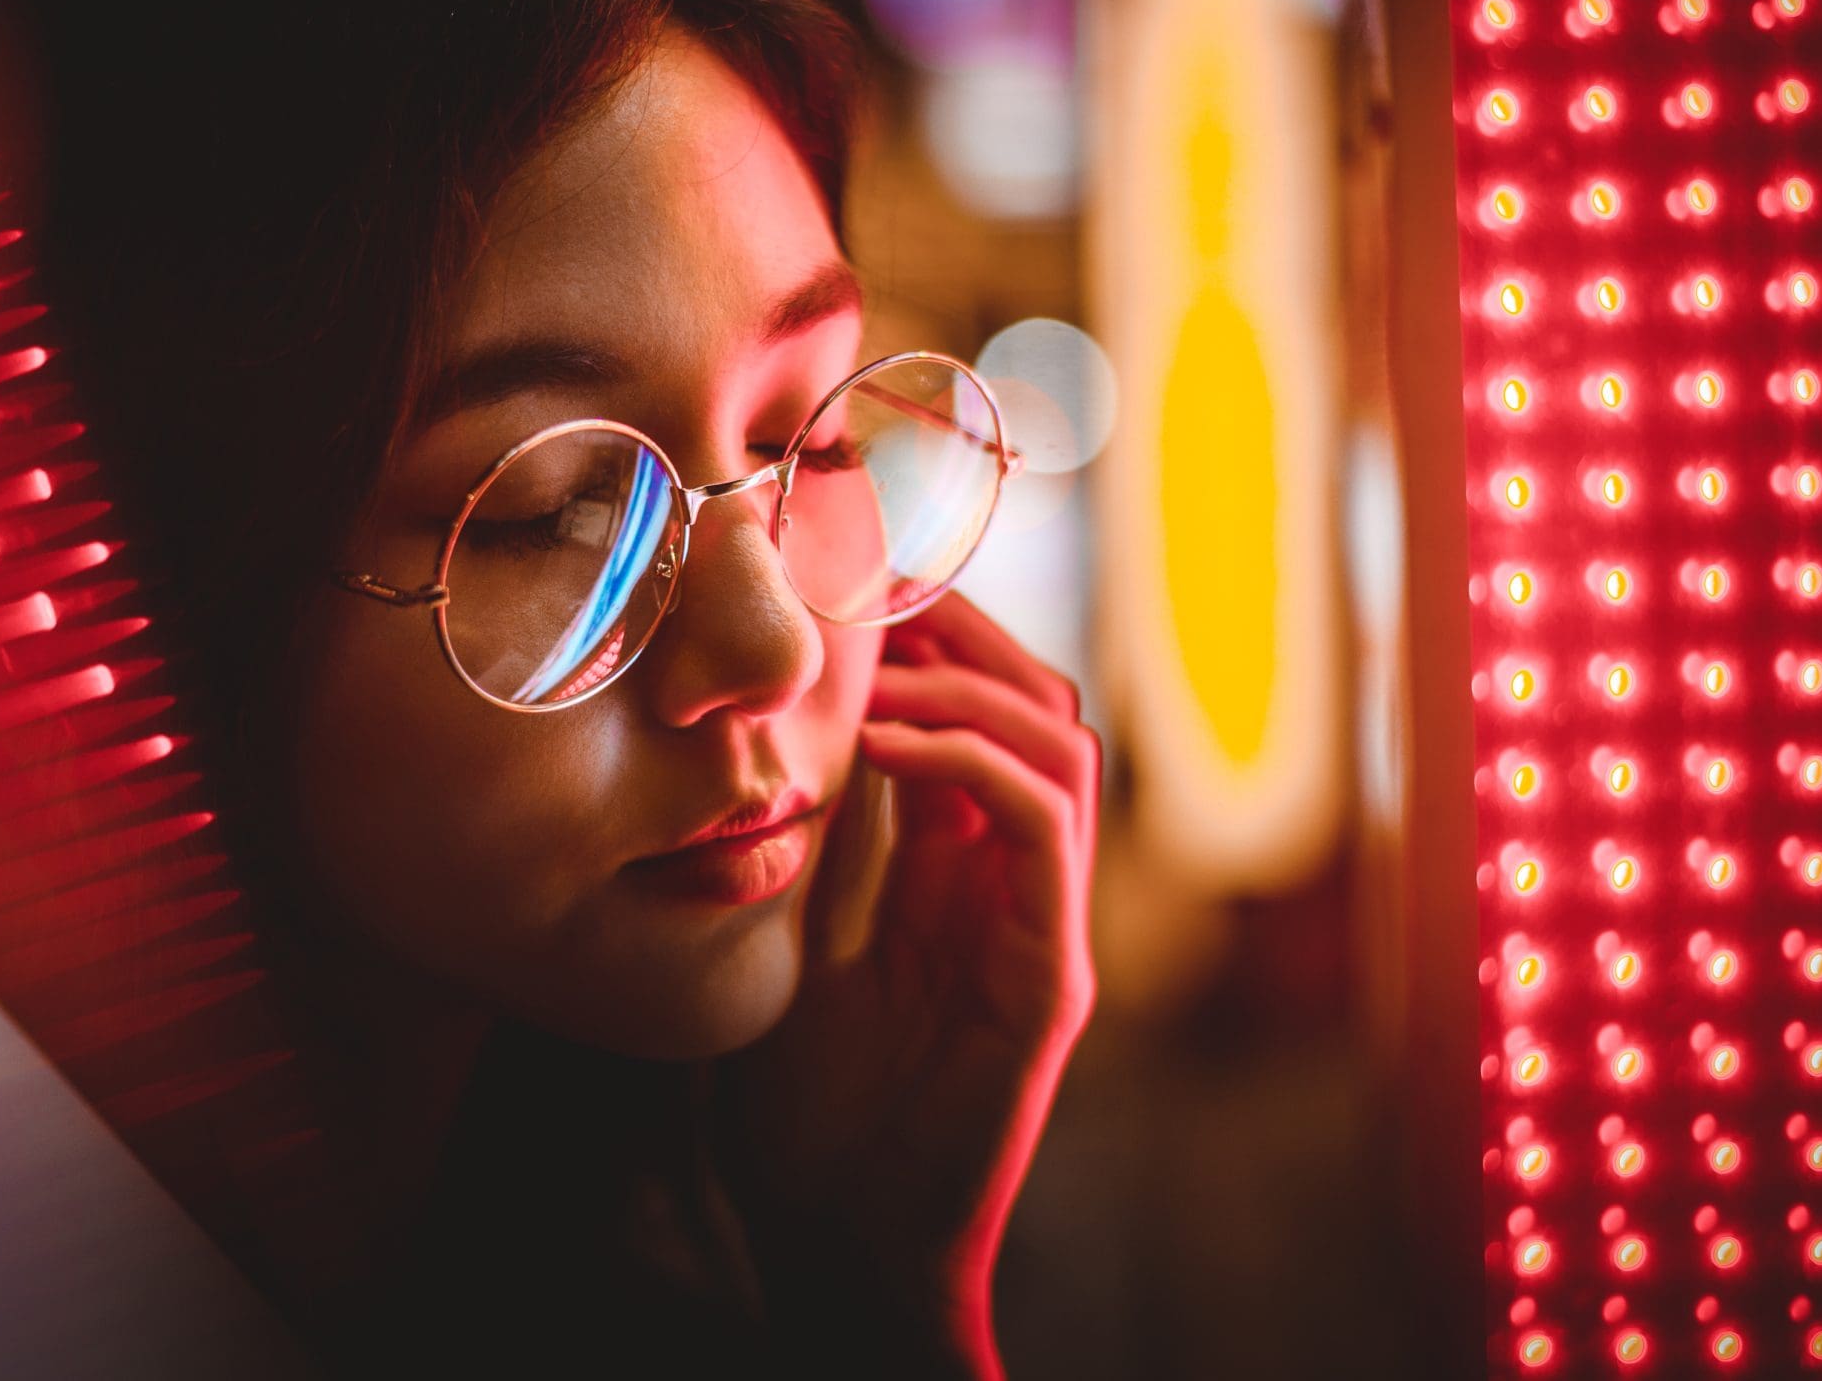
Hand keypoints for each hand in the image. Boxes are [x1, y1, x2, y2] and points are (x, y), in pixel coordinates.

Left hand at [714, 591, 1099, 1377]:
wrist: (830, 1240)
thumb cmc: (797, 1099)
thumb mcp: (788, 926)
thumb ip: (805, 828)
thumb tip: (758, 713)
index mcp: (962, 864)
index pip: (982, 703)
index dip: (932, 631)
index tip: (848, 582)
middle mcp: (1019, 883)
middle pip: (1040, 698)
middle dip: (962, 630)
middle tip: (871, 595)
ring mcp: (1045, 927)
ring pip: (1062, 741)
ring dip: (969, 682)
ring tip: (876, 665)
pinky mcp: (1050, 981)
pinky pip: (1047, 827)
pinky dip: (976, 760)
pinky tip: (891, 745)